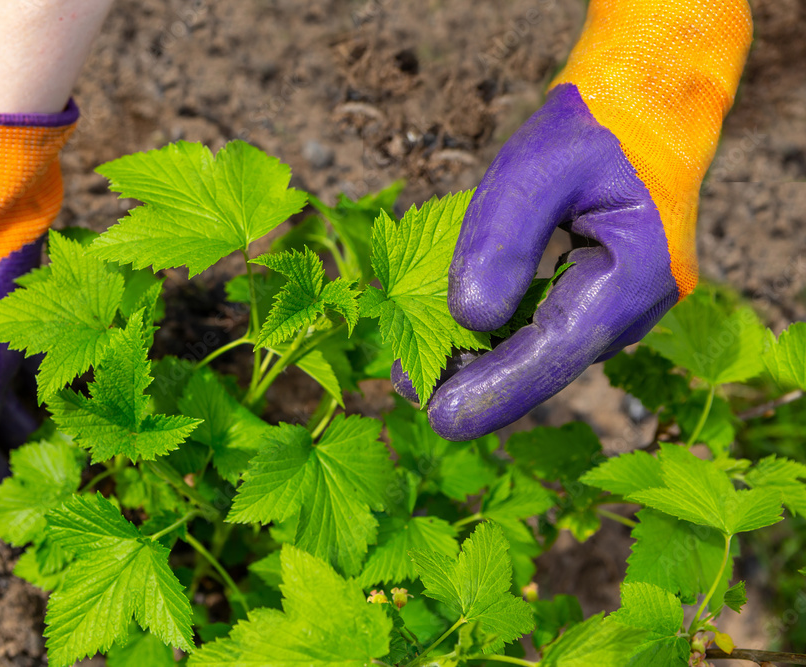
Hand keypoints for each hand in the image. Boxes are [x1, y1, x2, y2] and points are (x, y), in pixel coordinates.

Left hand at [395, 0, 751, 440]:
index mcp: (635, 275)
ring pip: (545, 352)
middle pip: (547, 362)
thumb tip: (469, 318)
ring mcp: (623, 309)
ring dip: (484, 362)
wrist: (643, 114)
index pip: (555, 349)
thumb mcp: (536, 167)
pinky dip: (501, 338)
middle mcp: (636, 307)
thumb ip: (503, 240)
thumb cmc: (588, 132)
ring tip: (414, 369)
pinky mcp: (601, 303)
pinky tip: (451, 340)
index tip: (440, 416)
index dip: (496, 387)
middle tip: (406, 391)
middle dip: (478, 382)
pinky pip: (547, 331)